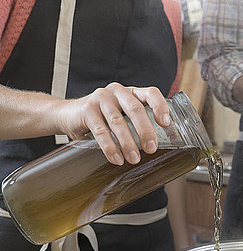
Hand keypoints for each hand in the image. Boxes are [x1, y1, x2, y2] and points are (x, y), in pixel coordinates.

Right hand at [54, 83, 169, 165]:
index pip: (150, 93)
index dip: (160, 106)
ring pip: (118, 122)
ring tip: (134, 159)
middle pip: (135, 109)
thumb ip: (135, 125)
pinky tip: (116, 158)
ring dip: (128, 143)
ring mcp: (101, 98)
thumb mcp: (120, 116)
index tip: (166, 124)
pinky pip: (101, 130)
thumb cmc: (101, 118)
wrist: (67, 114)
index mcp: (130, 92)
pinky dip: (110, 147)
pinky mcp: (87, 109)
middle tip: (151, 149)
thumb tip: (156, 147)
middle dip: (145, 131)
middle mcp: (117, 91)